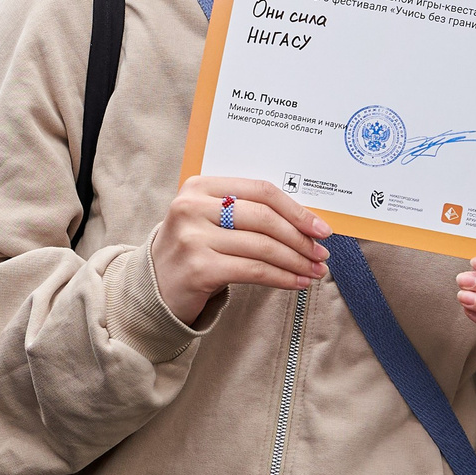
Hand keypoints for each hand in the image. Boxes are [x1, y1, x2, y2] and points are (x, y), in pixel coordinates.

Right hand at [154, 176, 330, 325]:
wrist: (153, 288)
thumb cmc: (193, 251)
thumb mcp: (211, 221)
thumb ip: (246, 212)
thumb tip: (305, 222)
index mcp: (200, 186)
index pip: (260, 191)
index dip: (296, 209)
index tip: (320, 228)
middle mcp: (193, 207)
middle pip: (264, 217)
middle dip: (300, 237)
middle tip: (321, 253)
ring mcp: (194, 238)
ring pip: (262, 246)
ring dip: (296, 261)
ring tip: (314, 271)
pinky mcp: (199, 268)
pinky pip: (254, 271)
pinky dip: (281, 278)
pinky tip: (296, 283)